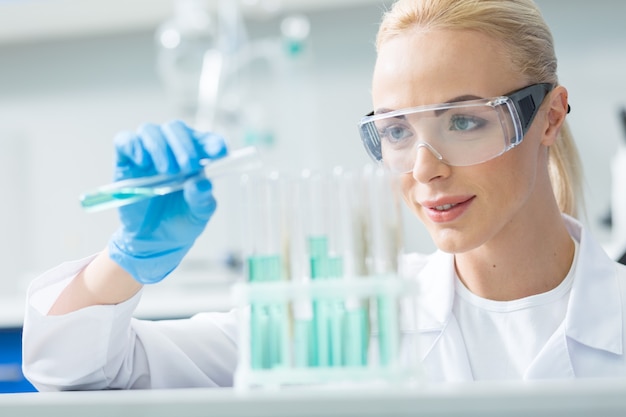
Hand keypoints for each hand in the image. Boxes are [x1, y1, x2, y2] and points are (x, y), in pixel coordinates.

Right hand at [108, 120, 226, 283]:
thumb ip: (202, 199)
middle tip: (187, 167)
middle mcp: (173, 151)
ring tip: (167, 171)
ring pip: (150, 131)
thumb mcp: (198, 215)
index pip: (207, 140)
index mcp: (197, 160)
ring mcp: (149, 154)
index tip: (218, 153)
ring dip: (160, 147)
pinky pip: (125, 141)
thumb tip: (201, 183)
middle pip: (176, 128)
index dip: (213, 142)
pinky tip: (143, 162)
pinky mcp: (127, 162)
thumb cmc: (180, 221)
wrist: (153, 240)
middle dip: (184, 145)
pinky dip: (134, 146)